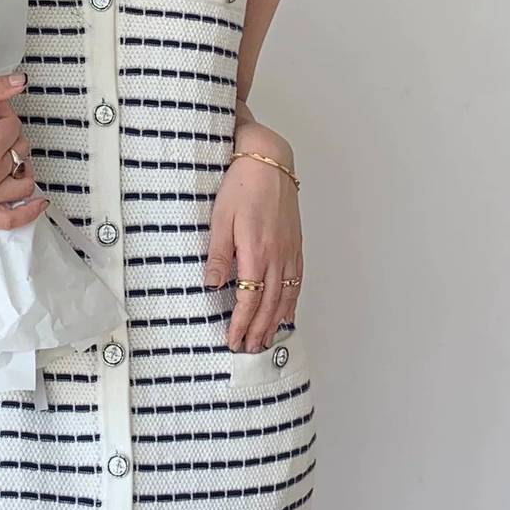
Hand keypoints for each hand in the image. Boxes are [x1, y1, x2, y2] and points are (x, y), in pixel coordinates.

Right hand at [0, 72, 48, 229]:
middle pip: (19, 151)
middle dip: (8, 136)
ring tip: (3, 154)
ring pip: (23, 180)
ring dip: (20, 165)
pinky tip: (40, 201)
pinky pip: (9, 220)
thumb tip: (21, 81)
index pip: (13, 126)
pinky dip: (28, 212)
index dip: (3, 114)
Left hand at [205, 149, 302, 352]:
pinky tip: (287, 313)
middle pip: (269, 304)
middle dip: (257, 330)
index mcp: (256, 251)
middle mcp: (277, 256)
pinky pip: (297, 281)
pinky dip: (292, 302)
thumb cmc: (243, 185)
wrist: (269, 161)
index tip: (233, 339)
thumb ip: (218, 254)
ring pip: (286, 296)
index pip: (249, 299)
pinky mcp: (295, 245)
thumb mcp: (220, 218)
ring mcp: (289, 251)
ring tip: (265, 340)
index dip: (241, 323)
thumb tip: (212, 285)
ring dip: (274, 321)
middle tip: (248, 348)